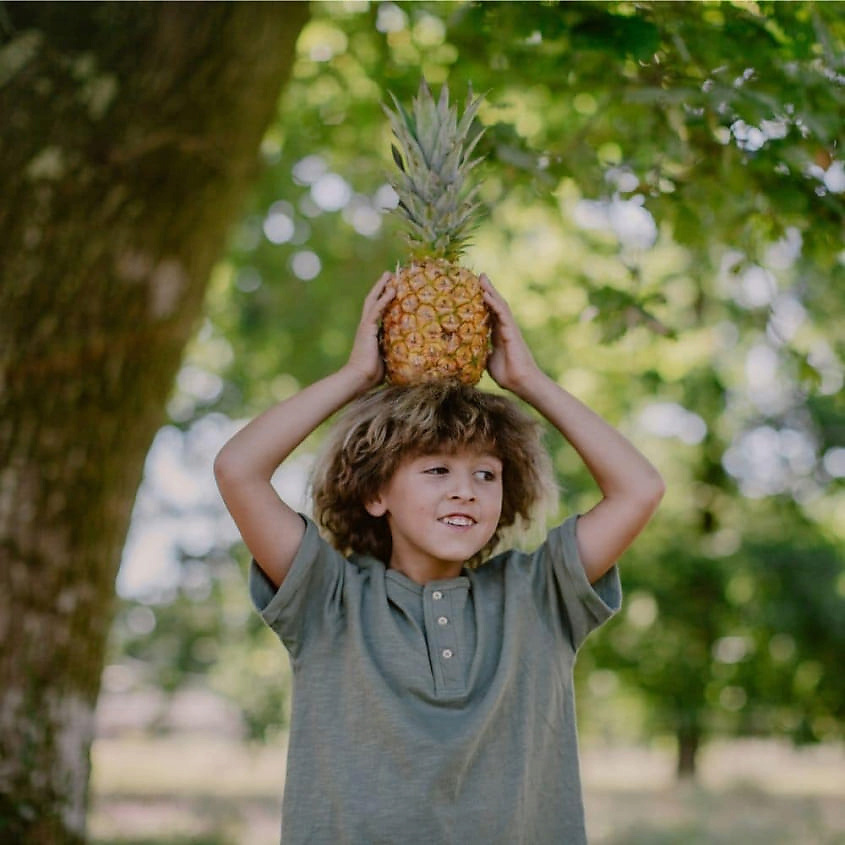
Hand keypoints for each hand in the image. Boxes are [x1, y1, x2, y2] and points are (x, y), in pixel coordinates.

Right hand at [344, 272, 394, 389]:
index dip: (383, 300)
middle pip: (373, 301)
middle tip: (389, 275)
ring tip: (389, 275)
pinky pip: (377, 310)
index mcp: (370, 333)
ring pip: (373, 301)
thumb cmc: (372, 374)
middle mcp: (366, 326)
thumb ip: (393, 351)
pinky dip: (384, 299)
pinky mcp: (367, 328)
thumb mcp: (387, 358)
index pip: (377, 312)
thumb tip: (409, 353)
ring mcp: (366, 326)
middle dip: (381, 288)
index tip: (391, 290)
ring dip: (382, 287)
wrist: (360, 377)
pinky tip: (392, 290)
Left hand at [481, 274, 538, 392]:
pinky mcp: (511, 331)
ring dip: (491, 291)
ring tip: (482, 278)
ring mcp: (509, 328)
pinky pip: (502, 314)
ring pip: (500, 305)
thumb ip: (482, 353)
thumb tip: (470, 352)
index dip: (483, 302)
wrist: (520, 382)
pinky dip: (493, 303)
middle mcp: (504, 328)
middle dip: (488, 290)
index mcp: (498, 335)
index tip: (474, 291)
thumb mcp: (488, 361)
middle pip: (495, 305)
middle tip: (479, 276)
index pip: (489, 314)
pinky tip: (486, 294)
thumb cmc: (508, 375)